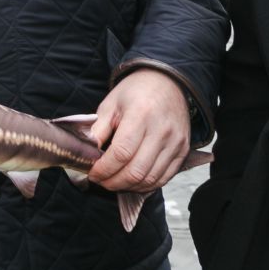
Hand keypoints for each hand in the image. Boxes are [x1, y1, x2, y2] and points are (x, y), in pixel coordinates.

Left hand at [88, 69, 190, 192]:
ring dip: (128, 186)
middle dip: (112, 182)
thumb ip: (97, 131)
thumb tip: (85, 156)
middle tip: (101, 180)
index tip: (92, 173)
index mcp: (141, 114)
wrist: (168, 82)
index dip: (103, 169)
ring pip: (149, 179)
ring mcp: (175, 142)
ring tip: (115, 180)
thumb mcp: (110, 105)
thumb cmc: (136, 92)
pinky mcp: (183, 150)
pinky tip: (133, 180)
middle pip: (135, 171)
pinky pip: (164, 178)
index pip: (120, 153)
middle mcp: (162, 130)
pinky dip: (146, 185)